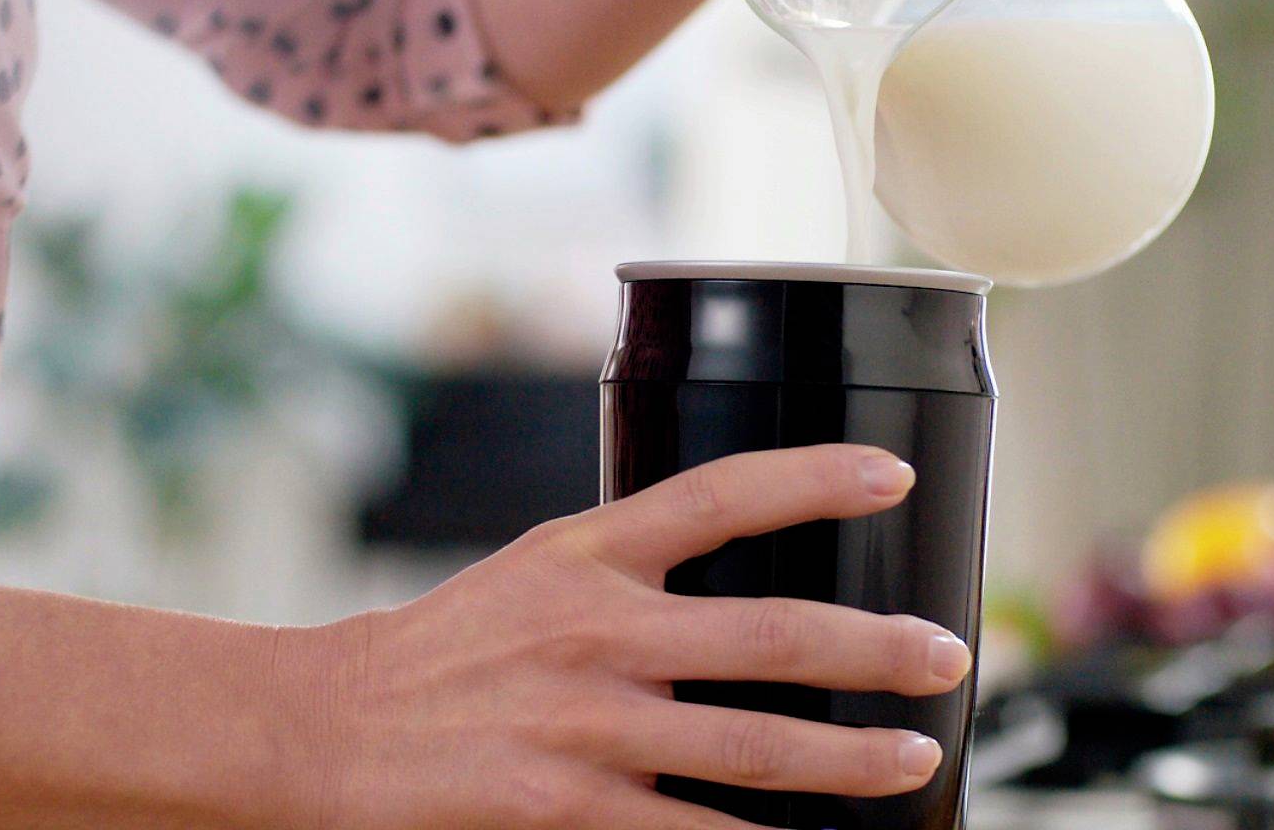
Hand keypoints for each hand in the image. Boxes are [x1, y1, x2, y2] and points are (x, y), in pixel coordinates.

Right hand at [302, 445, 971, 829]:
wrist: (327, 728)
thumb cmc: (447, 646)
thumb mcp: (538, 567)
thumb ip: (633, 562)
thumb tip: (745, 559)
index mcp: (590, 551)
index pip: (723, 492)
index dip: (817, 477)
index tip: (894, 476)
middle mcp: (598, 629)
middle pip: (771, 632)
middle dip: (876, 648)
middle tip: (946, 656)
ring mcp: (586, 725)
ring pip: (751, 744)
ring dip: (847, 757)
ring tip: (911, 757)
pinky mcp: (564, 809)